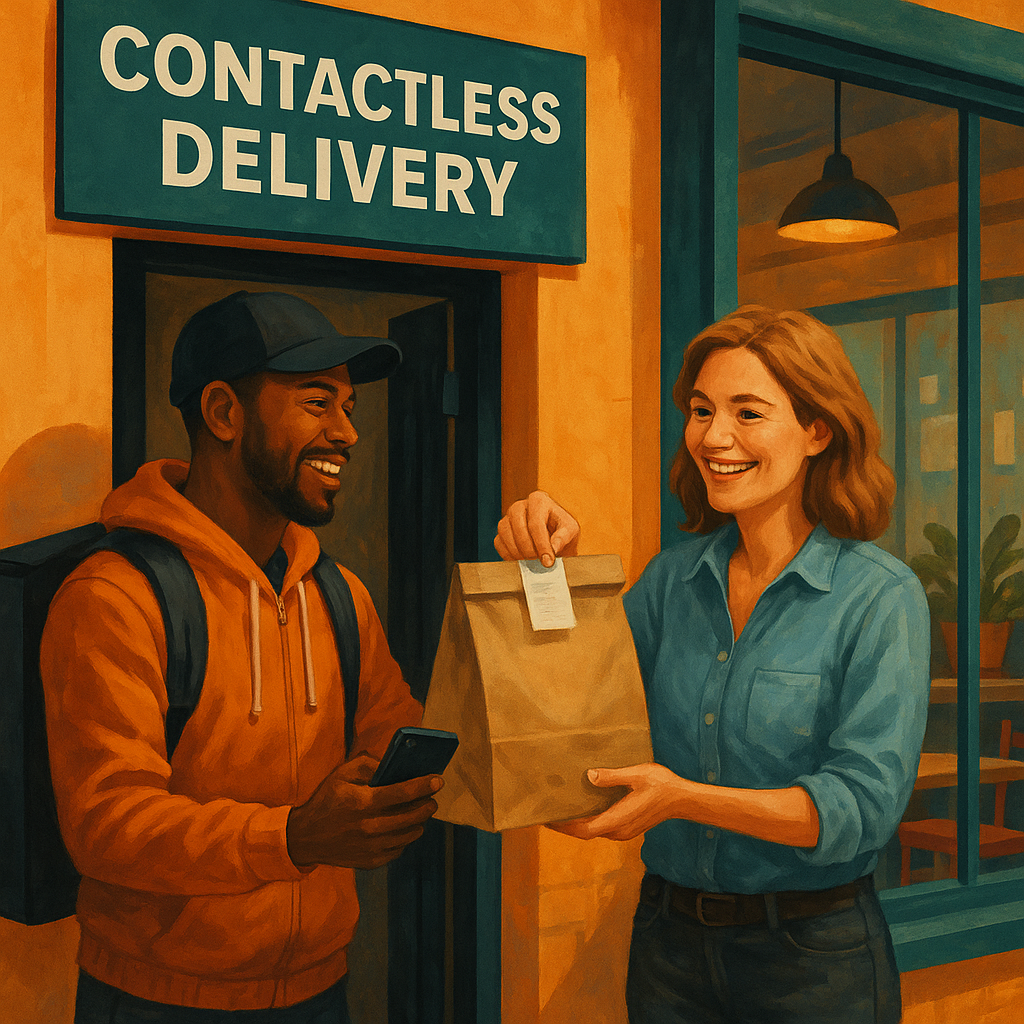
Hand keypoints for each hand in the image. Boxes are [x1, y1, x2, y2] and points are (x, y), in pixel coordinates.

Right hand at [287, 756, 441, 868]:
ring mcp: (371, 848)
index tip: (438, 780)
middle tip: (432, 797)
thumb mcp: (343, 773)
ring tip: (420, 811)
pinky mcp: (372, 861)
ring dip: (420, 821)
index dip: (424, 785)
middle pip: (413, 816)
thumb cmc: (328, 799)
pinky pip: (400, 848)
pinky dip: (406, 836)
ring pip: (411, 834)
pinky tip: (403, 827)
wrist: (306, 837)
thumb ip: (370, 764)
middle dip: (428, 804)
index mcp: (362, 803)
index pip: (402, 793)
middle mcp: (369, 827)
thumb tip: (396, 765)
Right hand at [494, 490, 579, 566]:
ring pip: (505, 534)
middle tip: (538, 562)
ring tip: (531, 562)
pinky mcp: (501, 530)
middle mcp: (520, 505)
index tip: (548, 561)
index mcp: (538, 500)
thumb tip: (553, 547)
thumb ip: (564, 537)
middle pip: (518, 527)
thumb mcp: (570, 530)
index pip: (536, 523)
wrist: (553, 539)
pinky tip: (521, 560)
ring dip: (518, 552)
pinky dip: (508, 554)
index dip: (542, 545)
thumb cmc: (562, 531)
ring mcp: (508, 517)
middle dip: (529, 549)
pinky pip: (498, 542)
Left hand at [548, 764, 681, 841]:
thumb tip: (589, 776)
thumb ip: (613, 777)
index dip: (564, 826)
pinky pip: (601, 828)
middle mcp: (618, 831)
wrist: (682, 799)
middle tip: (546, 812)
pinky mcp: (626, 827)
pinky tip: (582, 809)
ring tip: (560, 809)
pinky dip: (587, 821)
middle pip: (585, 833)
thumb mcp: (637, 775)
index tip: (548, 818)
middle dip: (565, 825)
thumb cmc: (661, 785)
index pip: (584, 829)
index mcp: (618, 820)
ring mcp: (623, 831)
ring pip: (593, 831)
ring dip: (576, 824)